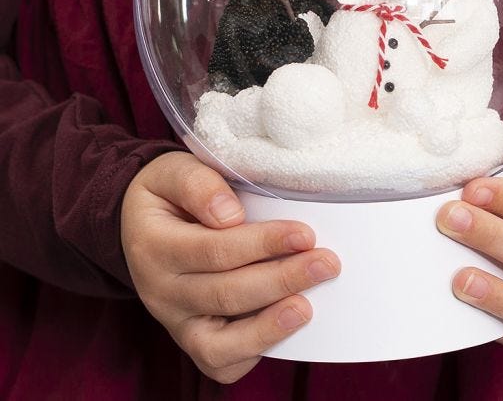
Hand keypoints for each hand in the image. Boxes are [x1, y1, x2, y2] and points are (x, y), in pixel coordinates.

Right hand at [121, 152, 340, 382]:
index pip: (214, 250)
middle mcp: (159, 291)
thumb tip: (230, 215)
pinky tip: (286, 325)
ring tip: (308, 306)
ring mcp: (174, 322)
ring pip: (220, 342)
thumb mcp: (173, 172)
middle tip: (326, 263)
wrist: (143, 224)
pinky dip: (255, 350)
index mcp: (154, 245)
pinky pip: (221, 362)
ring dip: (271, 325)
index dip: (262, 244)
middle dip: (281, 280)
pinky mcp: (191, 341)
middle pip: (225, 294)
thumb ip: (197, 184)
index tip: (304, 234)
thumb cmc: (171, 194)